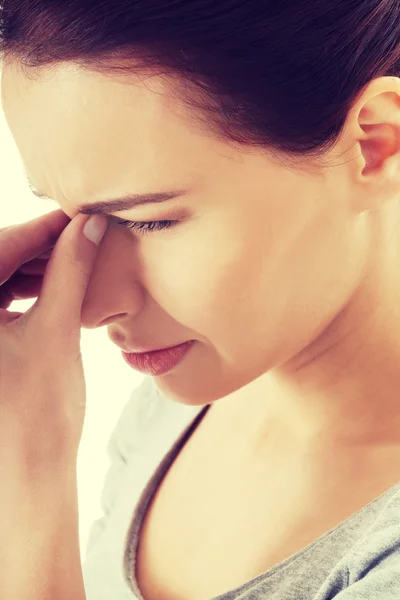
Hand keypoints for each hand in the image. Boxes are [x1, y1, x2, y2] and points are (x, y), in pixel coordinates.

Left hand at [0, 209, 107, 467]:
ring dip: (28, 270)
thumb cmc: (38, 415)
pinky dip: (18, 293)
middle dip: (36, 248)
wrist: (27, 478)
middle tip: (80, 238)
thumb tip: (90, 226)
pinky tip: (48, 289)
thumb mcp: (57, 332)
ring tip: (69, 264)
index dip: (41, 229)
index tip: (77, 216)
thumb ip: (71, 271)